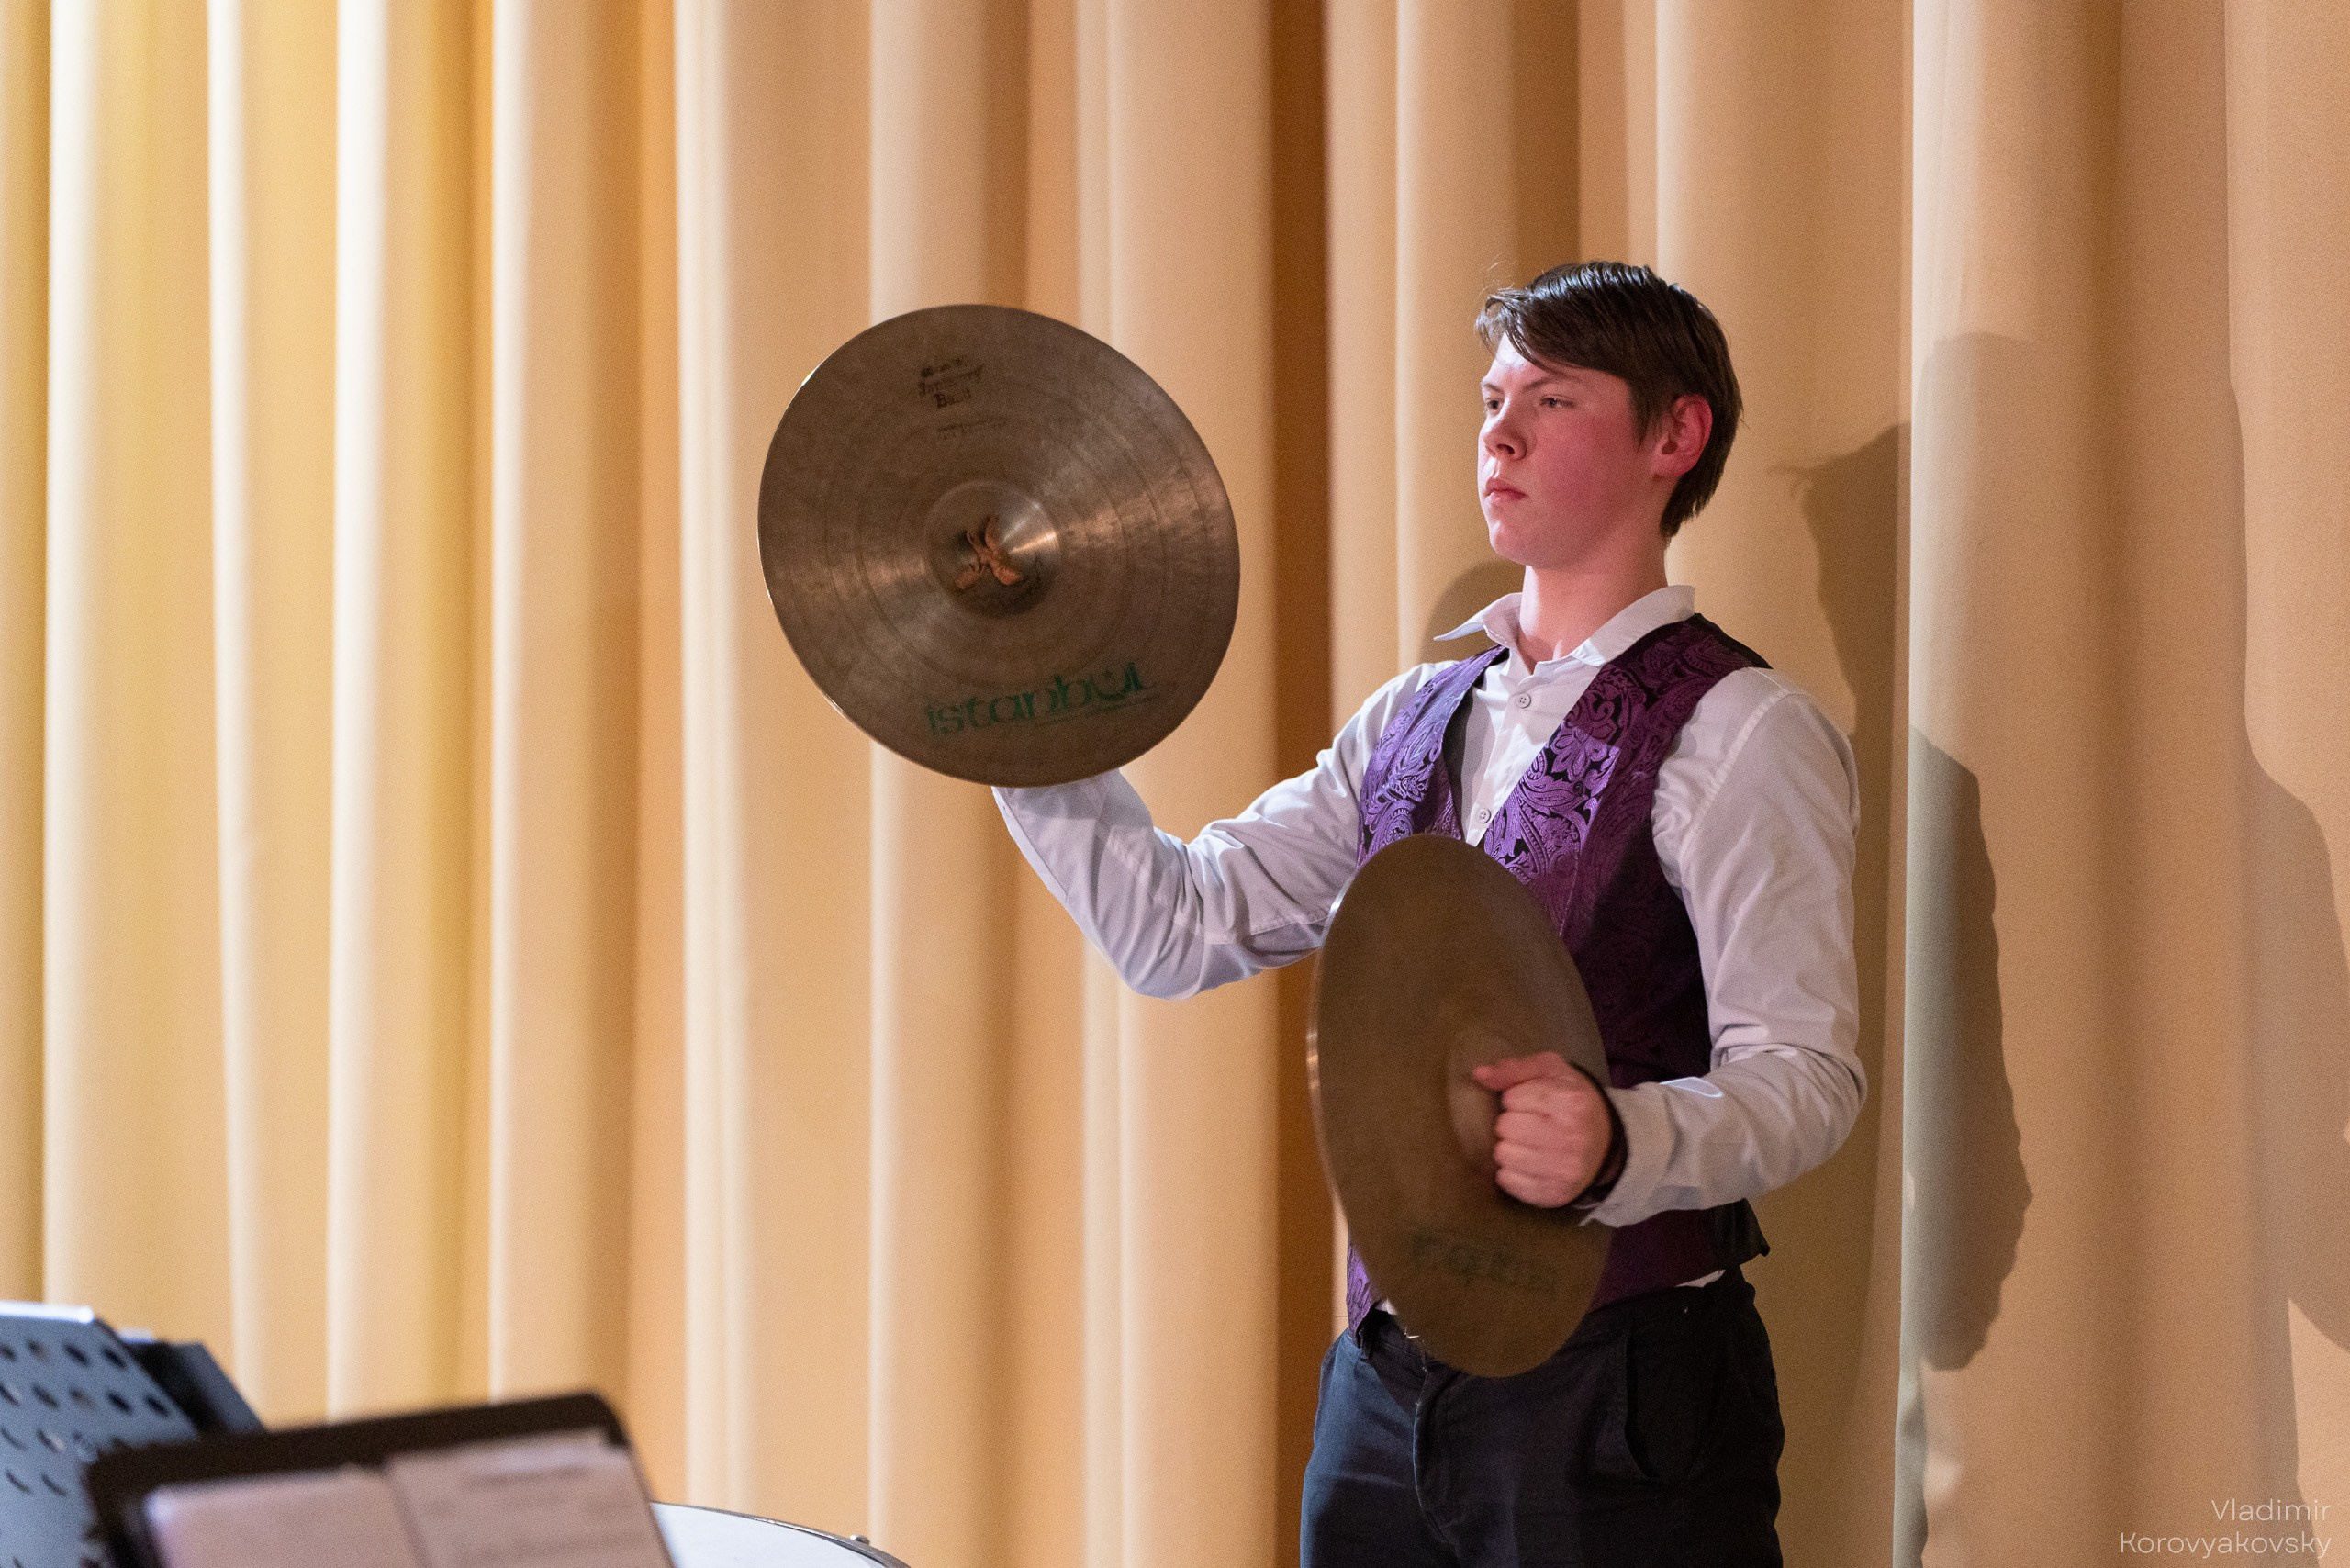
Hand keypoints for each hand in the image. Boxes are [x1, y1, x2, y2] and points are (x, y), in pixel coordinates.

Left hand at [1469, 1052, 1617, 1207]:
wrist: (1605, 1143)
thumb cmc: (1572, 1101)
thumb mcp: (1551, 1071)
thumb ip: (1514, 1068)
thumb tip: (1479, 1074)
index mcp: (1569, 1101)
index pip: (1510, 1098)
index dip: (1516, 1098)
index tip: (1533, 1103)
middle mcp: (1569, 1137)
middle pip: (1504, 1127)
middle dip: (1511, 1123)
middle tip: (1530, 1124)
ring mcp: (1564, 1170)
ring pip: (1502, 1155)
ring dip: (1509, 1148)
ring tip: (1530, 1143)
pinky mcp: (1554, 1194)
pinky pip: (1507, 1181)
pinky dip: (1512, 1172)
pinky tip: (1530, 1163)